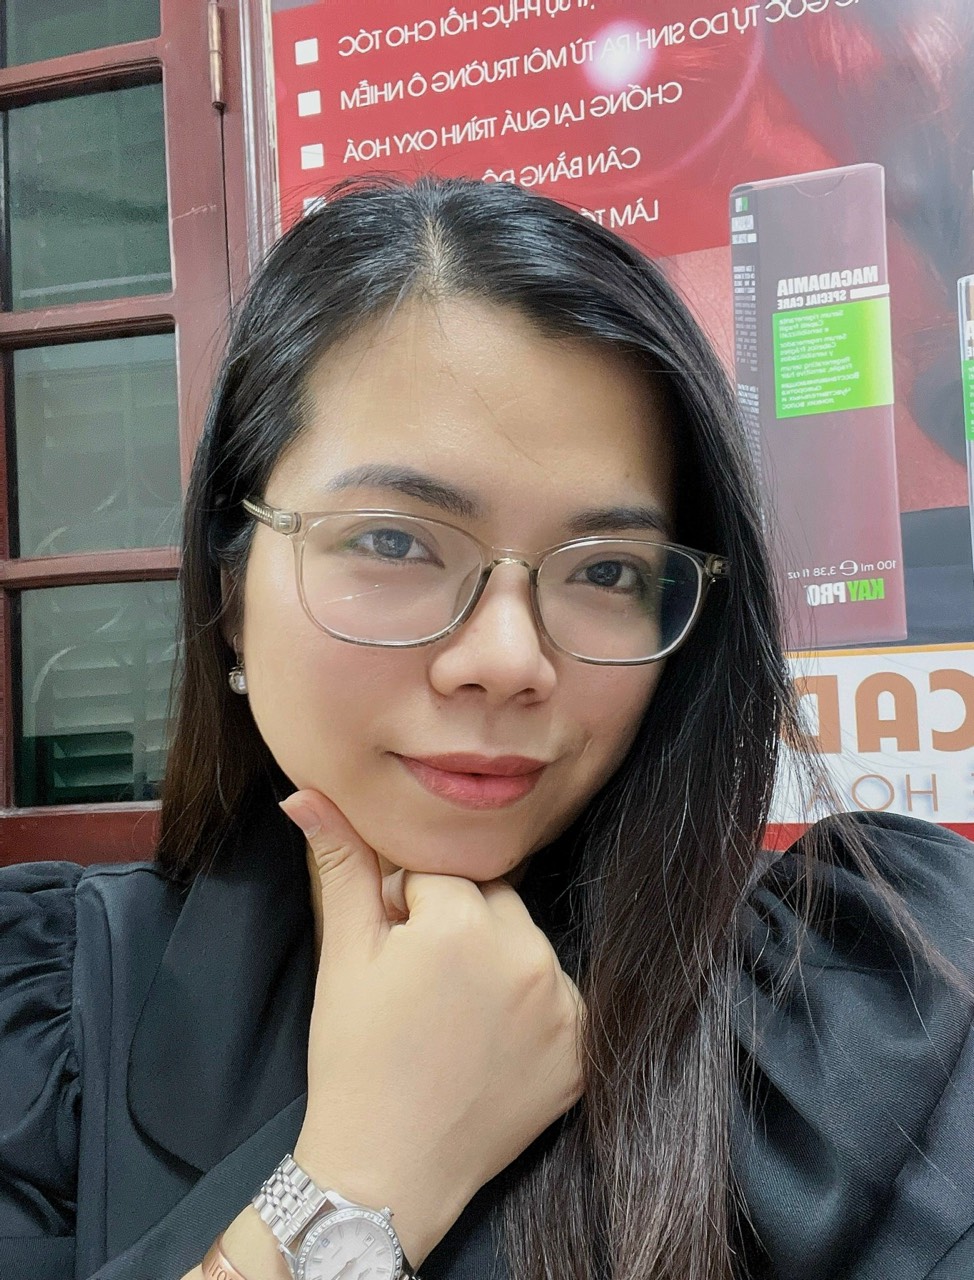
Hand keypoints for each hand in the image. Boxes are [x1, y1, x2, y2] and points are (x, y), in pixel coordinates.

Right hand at [280, 788, 585, 1266]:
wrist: (386, 1172)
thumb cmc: (355, 1057)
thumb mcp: (344, 954)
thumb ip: (341, 863)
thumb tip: (307, 793)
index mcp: (464, 921)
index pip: (443, 875)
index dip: (409, 907)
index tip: (393, 953)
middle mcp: (527, 953)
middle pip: (494, 902)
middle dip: (459, 925)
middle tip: (421, 986)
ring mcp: (562, 1006)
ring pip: (527, 945)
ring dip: (498, 962)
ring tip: (453, 1017)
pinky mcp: (583, 1050)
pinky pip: (559, 998)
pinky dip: (532, 1010)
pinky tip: (490, 1042)